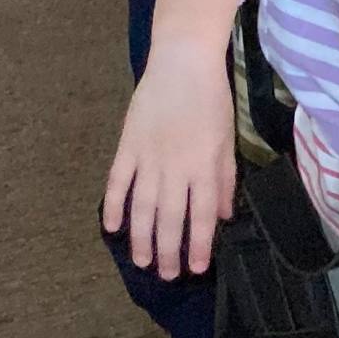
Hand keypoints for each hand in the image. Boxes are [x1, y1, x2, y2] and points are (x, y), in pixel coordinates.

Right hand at [102, 40, 235, 279]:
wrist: (183, 62)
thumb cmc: (212, 100)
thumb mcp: (227, 140)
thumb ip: (224, 179)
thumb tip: (224, 216)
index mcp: (204, 167)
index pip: (201, 217)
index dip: (198, 245)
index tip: (196, 269)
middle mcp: (175, 168)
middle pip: (169, 218)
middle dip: (168, 251)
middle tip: (166, 275)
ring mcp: (148, 158)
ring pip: (142, 208)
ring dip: (141, 238)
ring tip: (141, 262)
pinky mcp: (128, 145)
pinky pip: (118, 182)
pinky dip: (114, 205)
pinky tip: (111, 228)